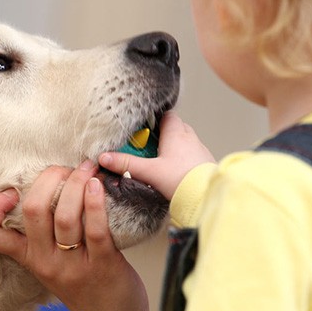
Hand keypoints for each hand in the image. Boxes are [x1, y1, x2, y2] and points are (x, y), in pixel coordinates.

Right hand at [0, 162, 149, 310]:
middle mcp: (46, 261)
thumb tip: (47, 186)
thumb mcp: (52, 264)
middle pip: (33, 210)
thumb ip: (44, 235)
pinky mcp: (102, 265)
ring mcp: (73, 264)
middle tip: (65, 169)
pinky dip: (95, 202)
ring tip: (87, 169)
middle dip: (48, 178)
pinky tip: (98, 185)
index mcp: (29, 258)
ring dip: (76, 183)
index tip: (9, 191)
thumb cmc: (85, 288)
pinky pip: (95, 229)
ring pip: (64, 215)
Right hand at [99, 110, 214, 199]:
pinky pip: (191, 155)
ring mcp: (199, 150)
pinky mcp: (205, 163)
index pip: (165, 115)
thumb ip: (126, 163)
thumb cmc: (182, 180)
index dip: (153, 120)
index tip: (142, 129)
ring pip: (183, 142)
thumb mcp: (149, 171)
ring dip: (172, 148)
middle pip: (173, 128)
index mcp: (176, 132)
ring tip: (159, 162)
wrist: (206, 196)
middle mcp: (190, 137)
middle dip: (161, 136)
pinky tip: (174, 172)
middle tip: (147, 148)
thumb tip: (105, 157)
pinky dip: (182, 160)